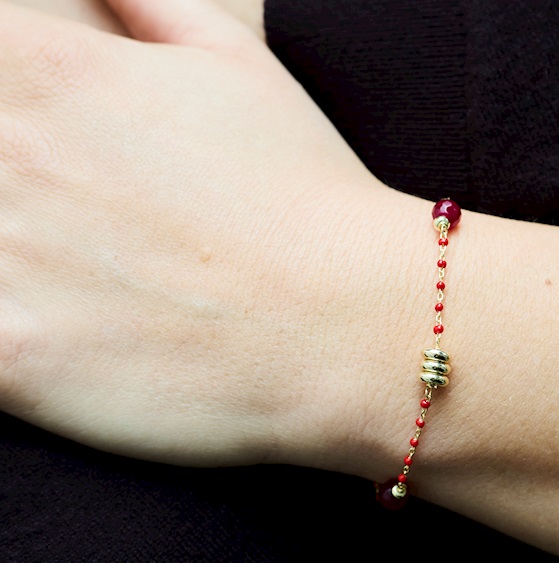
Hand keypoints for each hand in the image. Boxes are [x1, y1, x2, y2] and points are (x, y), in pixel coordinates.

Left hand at [0, 0, 399, 466]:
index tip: (16, 136)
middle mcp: (4, 152)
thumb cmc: (305, 197)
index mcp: (44, 65)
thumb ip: (141, 2)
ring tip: (43, 261)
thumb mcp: (235, 60)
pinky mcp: (12, 360)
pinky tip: (31, 327)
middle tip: (38, 206)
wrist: (352, 327)